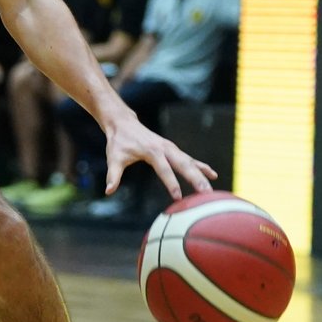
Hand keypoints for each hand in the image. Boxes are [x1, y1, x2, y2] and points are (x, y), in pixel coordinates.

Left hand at [102, 115, 217, 201]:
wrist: (124, 123)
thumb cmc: (118, 142)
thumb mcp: (114, 158)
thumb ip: (113, 175)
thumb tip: (108, 191)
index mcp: (151, 150)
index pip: (164, 169)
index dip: (171, 183)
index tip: (178, 198)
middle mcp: (165, 148)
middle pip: (184, 164)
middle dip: (195, 179)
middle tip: (206, 194)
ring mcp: (171, 148)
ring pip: (190, 162)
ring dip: (202, 175)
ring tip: (212, 190)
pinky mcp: (173, 149)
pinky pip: (190, 159)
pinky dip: (201, 166)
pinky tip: (212, 174)